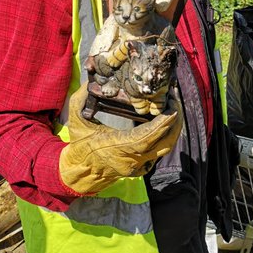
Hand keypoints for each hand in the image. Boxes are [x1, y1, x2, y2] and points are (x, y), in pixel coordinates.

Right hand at [58, 87, 183, 195]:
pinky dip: (166, 135)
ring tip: (175, 107)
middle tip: (176, 101)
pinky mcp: (144, 167)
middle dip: (173, 122)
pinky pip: (160, 151)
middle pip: (163, 143)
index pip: (144, 138)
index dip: (160, 125)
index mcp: (114, 148)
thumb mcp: (76, 119)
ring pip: (165, 148)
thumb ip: (82, 98)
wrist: (83, 172)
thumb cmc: (80, 144)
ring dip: (173, 128)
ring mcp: (139, 166)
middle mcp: (131, 160)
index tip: (172, 110)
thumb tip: (92, 80)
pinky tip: (167, 120)